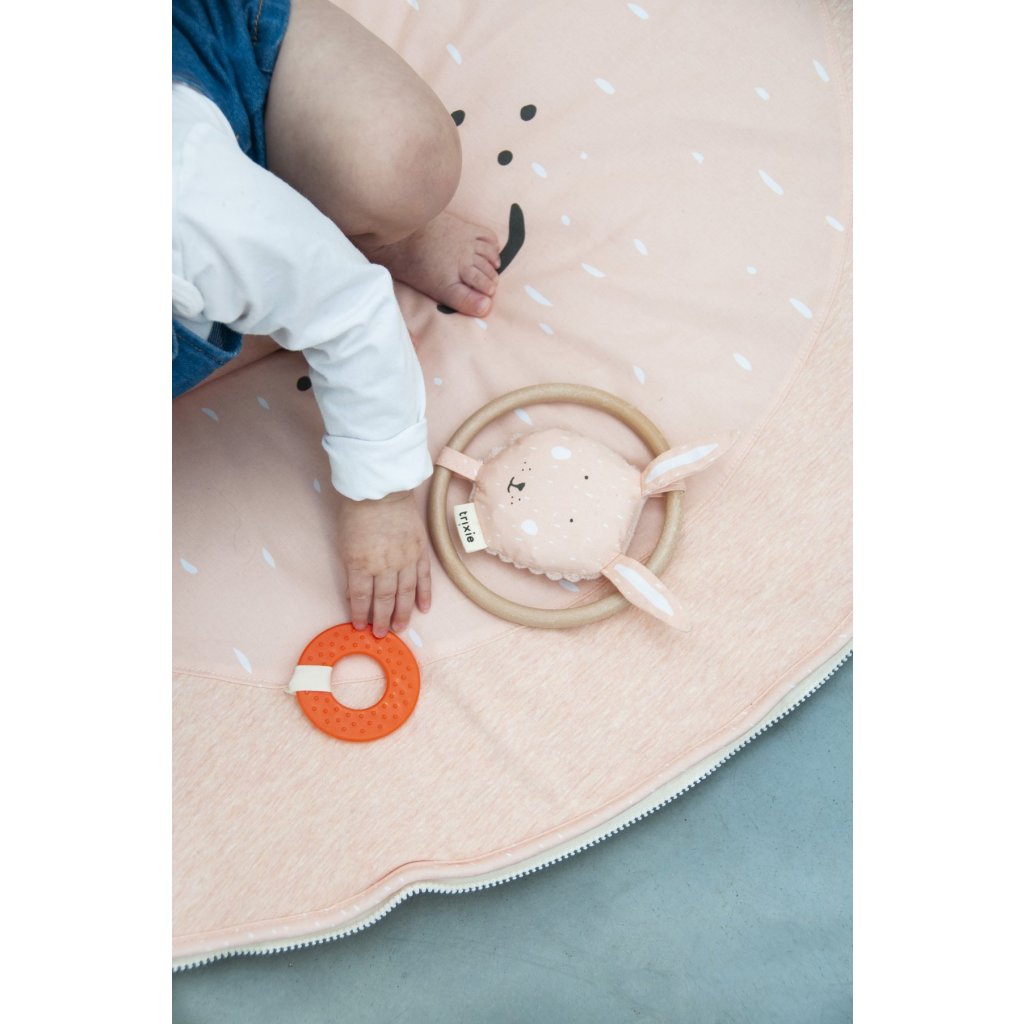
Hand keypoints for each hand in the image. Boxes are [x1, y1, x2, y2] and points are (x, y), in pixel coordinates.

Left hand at [337, 490, 431, 636]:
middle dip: (381, 619)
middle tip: (380, 633)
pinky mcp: (420, 551)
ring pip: (405, 594)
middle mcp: (384, 566)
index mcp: (361, 564)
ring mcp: (405, 559)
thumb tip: (356, 591)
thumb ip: (352, 568)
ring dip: (403, 613)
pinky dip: (424, 595)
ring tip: (400, 627)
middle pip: (383, 600)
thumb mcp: (345, 543)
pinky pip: (423, 578)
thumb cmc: (358, 512)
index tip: (359, 625)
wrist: (382, 490)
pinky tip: (423, 608)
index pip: (360, 597)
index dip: (360, 613)